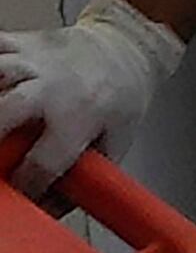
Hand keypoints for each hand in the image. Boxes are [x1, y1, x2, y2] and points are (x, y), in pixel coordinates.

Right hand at [0, 0, 182, 196]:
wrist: (126, 47)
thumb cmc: (121, 96)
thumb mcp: (116, 141)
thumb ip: (86, 177)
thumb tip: (48, 209)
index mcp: (81, 116)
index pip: (44, 161)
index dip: (27, 185)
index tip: (19, 193)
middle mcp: (53, 87)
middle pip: (6, 111)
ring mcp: (32, 62)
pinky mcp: (19, 44)